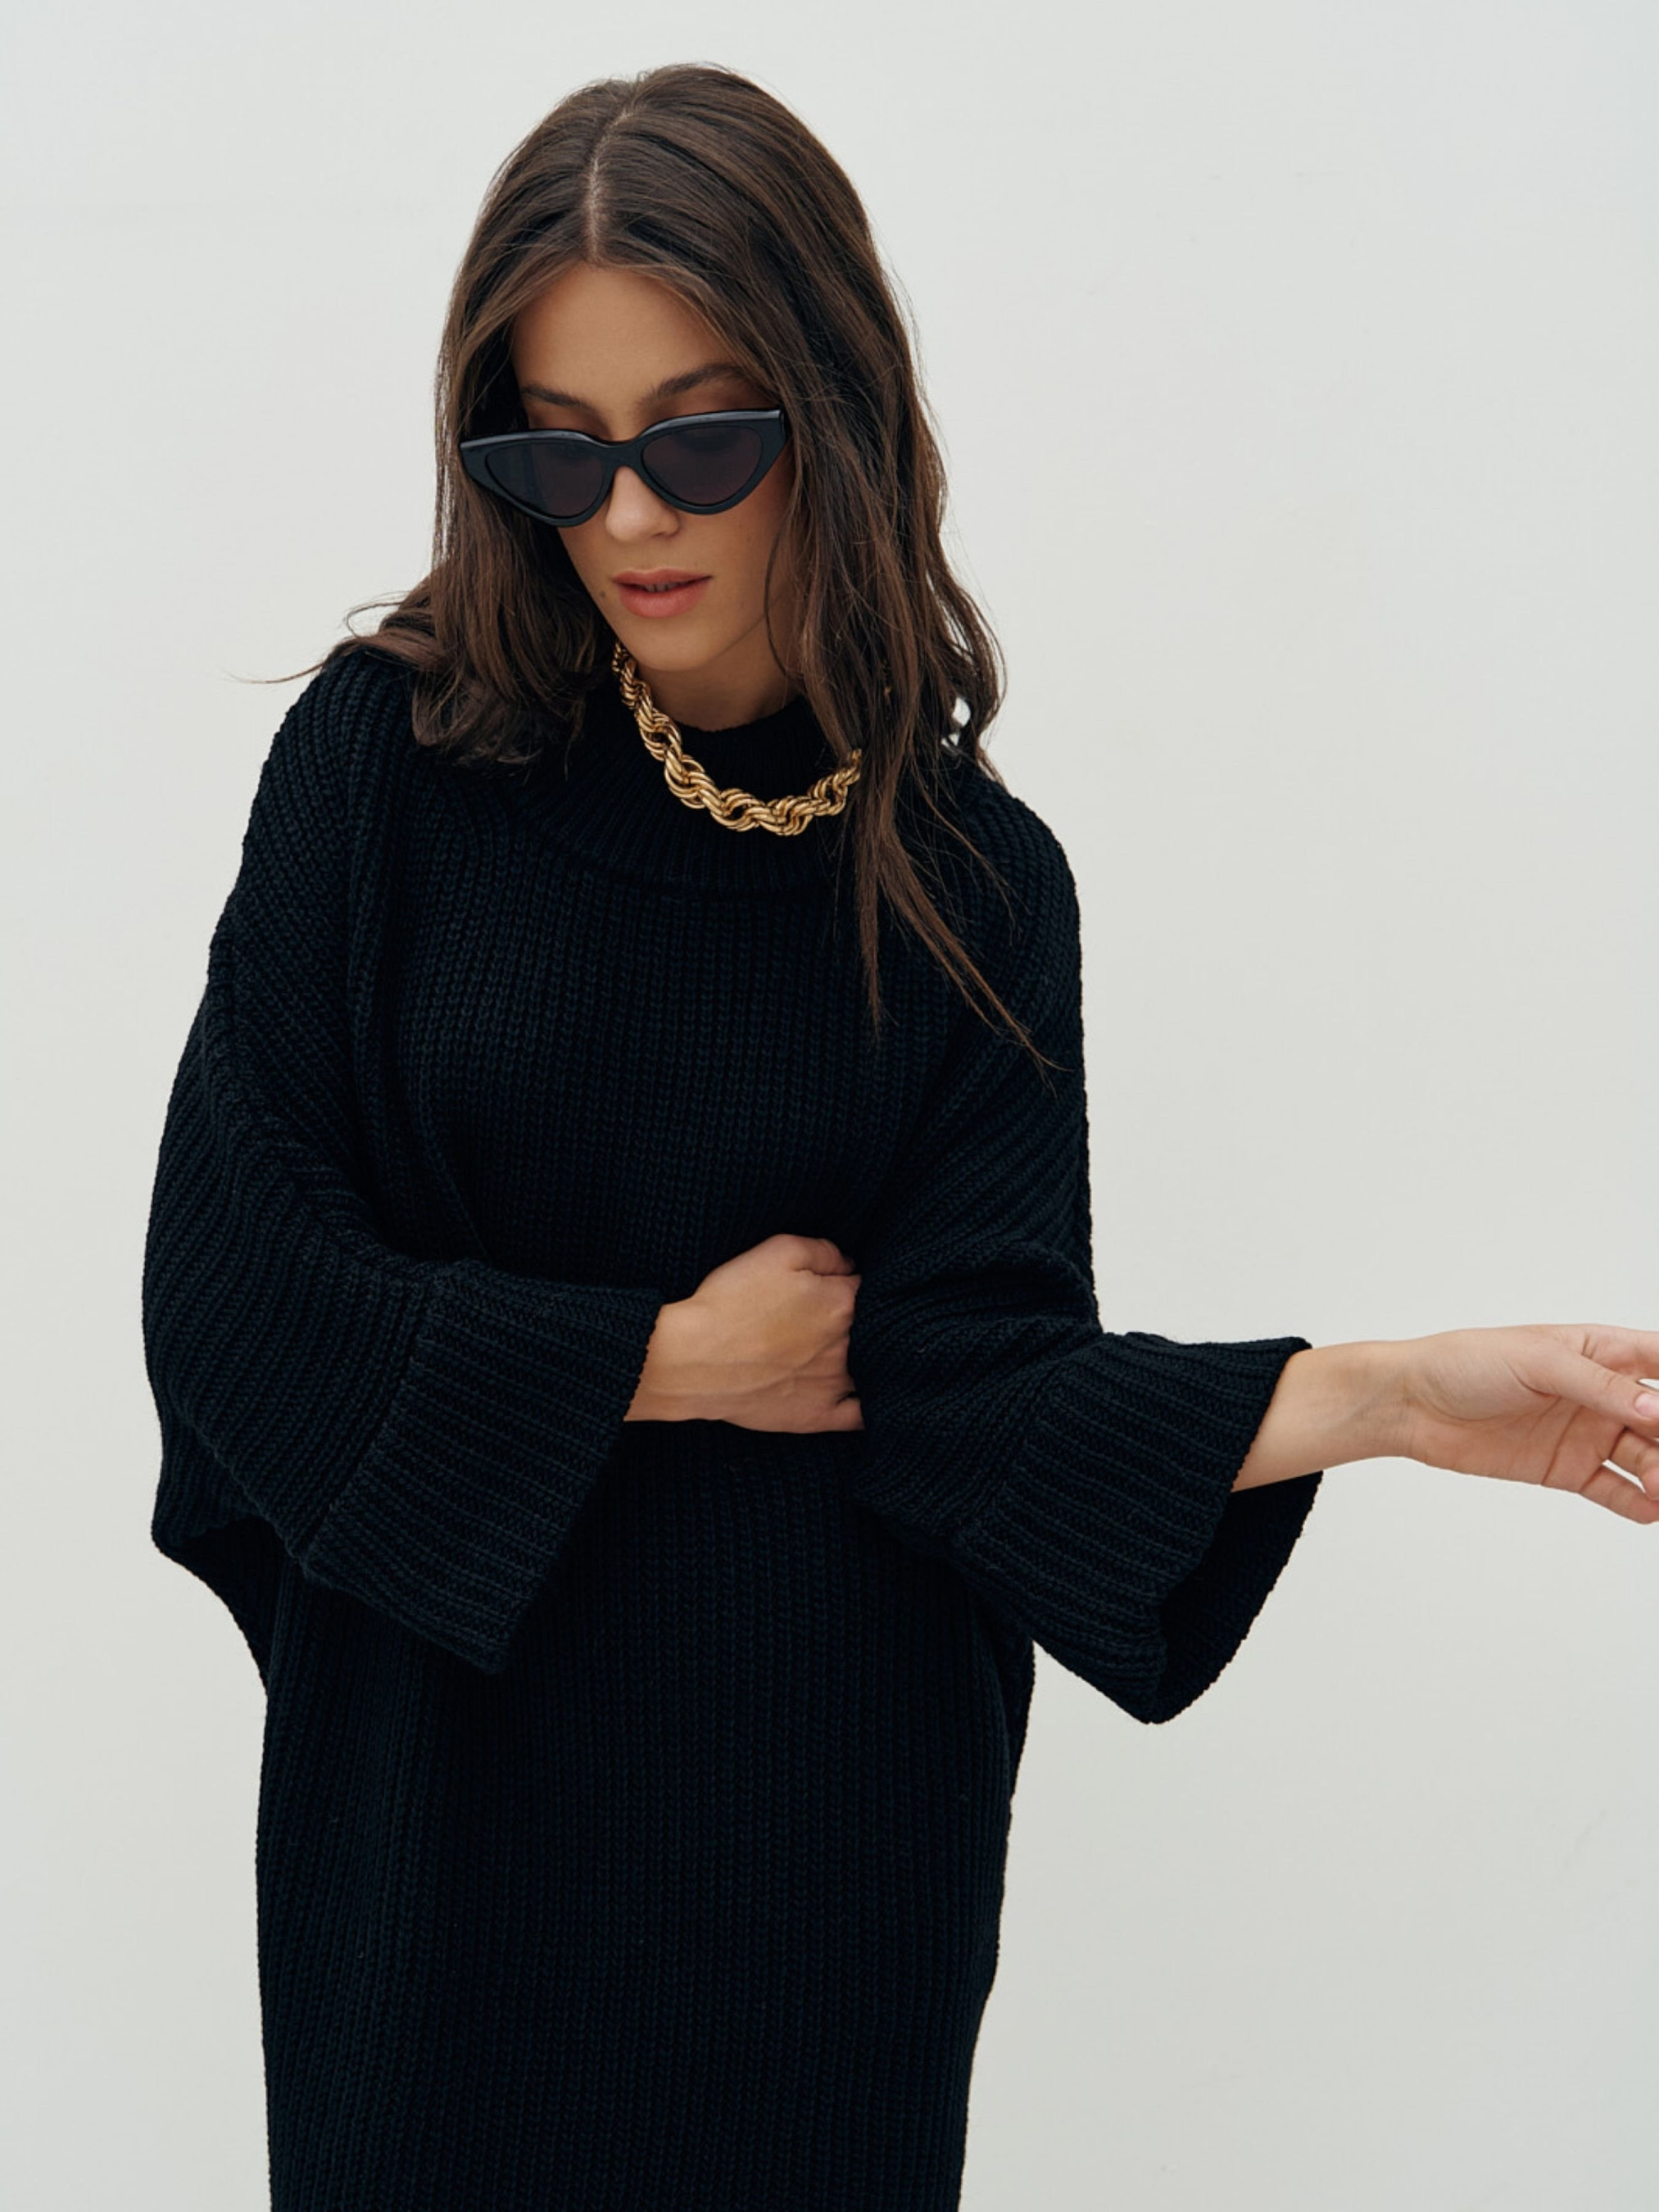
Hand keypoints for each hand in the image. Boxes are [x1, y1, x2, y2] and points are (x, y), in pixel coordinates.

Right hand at [627, 1233, 864, 1432]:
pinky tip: (873, 1398)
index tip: (839, 1281)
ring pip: (875, 1370)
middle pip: (876, 1328)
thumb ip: (825, 1252)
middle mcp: (848, 1346)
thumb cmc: (731, 1300)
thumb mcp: (778, 1251)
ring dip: (874, 1357)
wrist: (690, 1359)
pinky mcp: (817, 1416)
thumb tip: (850, 1265)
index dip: (854, 1281)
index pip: (870, 1286)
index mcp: (843, 1303)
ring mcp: (834, 1385)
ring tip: (861, 1350)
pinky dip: (872, 1407)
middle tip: (837, 1314)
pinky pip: (860, 1417)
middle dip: (868, 1318)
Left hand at [1396, 1323, 1658, 1522]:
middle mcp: (1601, 1394)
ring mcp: (1586, 1433)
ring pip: (1645, 1456)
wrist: (1413, 1403)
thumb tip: (1658, 1411)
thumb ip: (1600, 1386)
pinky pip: (1613, 1489)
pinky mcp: (1566, 1468)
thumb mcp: (1538, 1361)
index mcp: (1600, 1351)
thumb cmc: (1468, 1362)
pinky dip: (1635, 1502)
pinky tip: (1649, 1509)